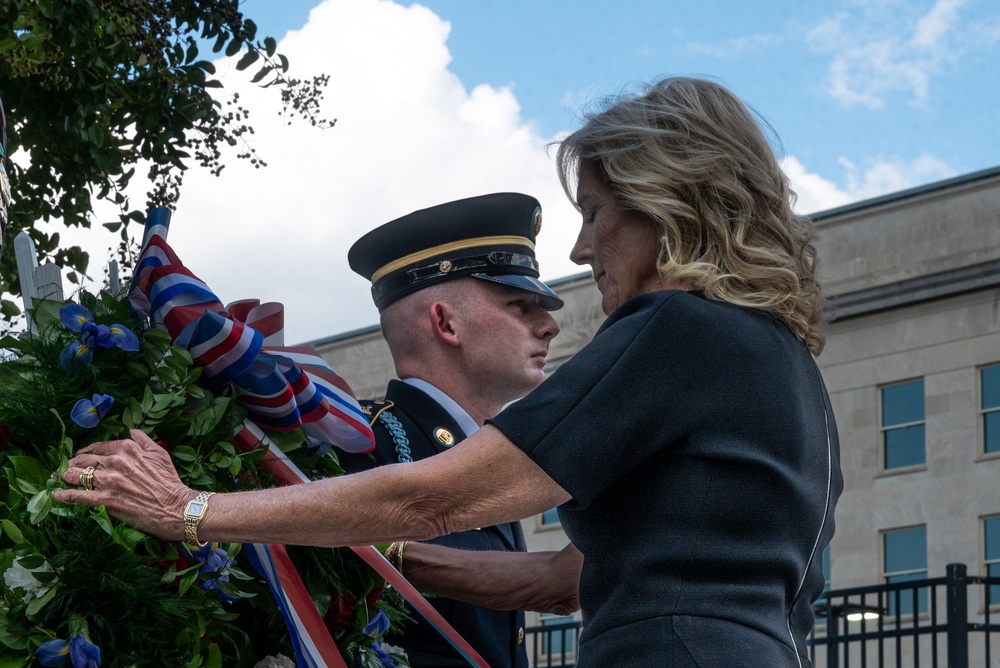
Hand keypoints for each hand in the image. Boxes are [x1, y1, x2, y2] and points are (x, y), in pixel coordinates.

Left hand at [54, 429, 194, 540]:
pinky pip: (77, 495)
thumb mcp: (159, 453)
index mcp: (127, 448)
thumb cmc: (169, 481)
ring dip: (64, 476)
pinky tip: (56, 494)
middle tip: (66, 468)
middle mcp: (115, 461)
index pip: (97, 446)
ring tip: (58, 478)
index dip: (86, 451)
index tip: (81, 456)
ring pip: (76, 474)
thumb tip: (127, 430)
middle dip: (72, 463)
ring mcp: (108, 481)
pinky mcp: (105, 500)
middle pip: (83, 459)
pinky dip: (63, 494)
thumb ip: (141, 438)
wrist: (175, 507)